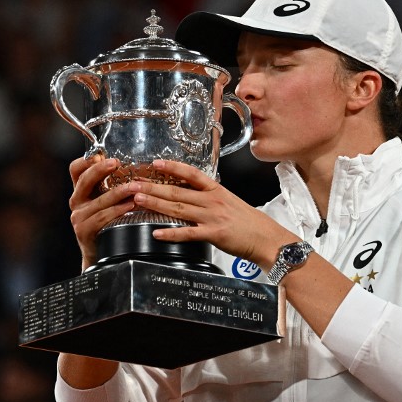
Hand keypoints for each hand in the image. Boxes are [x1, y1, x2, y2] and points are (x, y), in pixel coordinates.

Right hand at [68, 154, 137, 269]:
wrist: (101, 253)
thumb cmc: (107, 223)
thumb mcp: (104, 200)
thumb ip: (109, 184)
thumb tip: (127, 164)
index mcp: (80, 190)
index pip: (75, 169)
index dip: (85, 161)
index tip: (100, 155)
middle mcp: (76, 201)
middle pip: (84, 180)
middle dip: (100, 170)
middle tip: (115, 163)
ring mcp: (78, 217)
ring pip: (99, 200)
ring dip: (118, 192)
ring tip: (134, 187)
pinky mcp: (84, 230)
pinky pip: (103, 217)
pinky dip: (118, 210)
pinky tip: (131, 205)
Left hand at [129, 159, 296, 268]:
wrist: (266, 238)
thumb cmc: (249, 222)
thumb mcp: (229, 201)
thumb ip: (210, 196)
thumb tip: (192, 191)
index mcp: (216, 190)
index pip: (191, 174)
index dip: (172, 167)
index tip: (155, 164)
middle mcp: (212, 201)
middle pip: (178, 191)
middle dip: (153, 187)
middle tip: (134, 184)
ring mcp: (211, 217)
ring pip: (178, 208)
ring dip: (156, 204)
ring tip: (139, 200)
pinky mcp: (213, 234)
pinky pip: (187, 233)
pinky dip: (171, 233)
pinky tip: (156, 232)